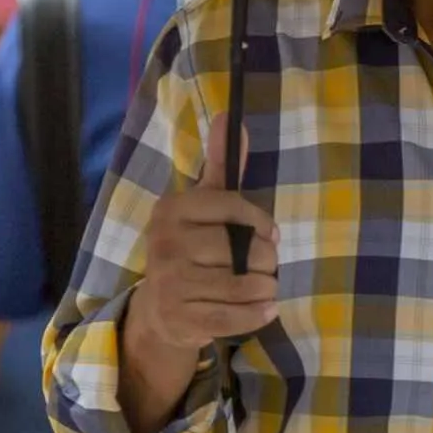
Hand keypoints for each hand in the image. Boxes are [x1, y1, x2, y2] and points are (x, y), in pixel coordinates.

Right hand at [126, 121, 279, 352]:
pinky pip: (231, 317)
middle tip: (268, 266)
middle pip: (239, 248)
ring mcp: (169, 282)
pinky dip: (256, 315)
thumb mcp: (204, 204)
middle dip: (266, 260)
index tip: (272, 234)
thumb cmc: (192, 246)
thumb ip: (220, 164)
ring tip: (268, 288)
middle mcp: (164, 242)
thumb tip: (230, 114)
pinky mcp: (179, 317)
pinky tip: (267, 309)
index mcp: (172, 209)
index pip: (230, 204)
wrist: (161, 309)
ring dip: (265, 288)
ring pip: (239, 283)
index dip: (260, 221)